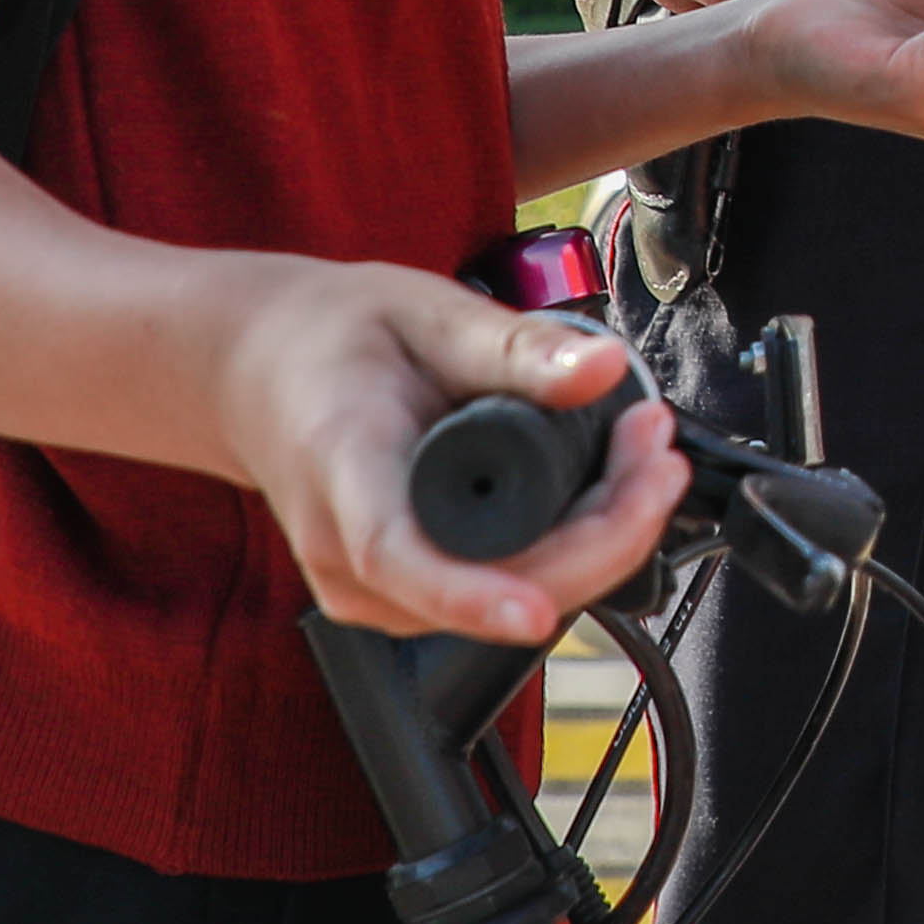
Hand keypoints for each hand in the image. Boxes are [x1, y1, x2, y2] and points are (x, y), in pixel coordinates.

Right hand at [216, 268, 694, 642]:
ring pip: (511, 597)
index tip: (530, 611)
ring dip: (596, 540)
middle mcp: (349, 553)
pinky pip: (505, 590)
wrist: (265, 373)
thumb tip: (603, 370)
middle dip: (601, 532)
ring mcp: (374, 588)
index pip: (398, 555)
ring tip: (643, 448)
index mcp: (342, 469)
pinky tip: (607, 488)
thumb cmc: (335, 342)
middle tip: (657, 448)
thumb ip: (513, 346)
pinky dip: (569, 549)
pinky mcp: (407, 597)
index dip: (468, 594)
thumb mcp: (426, 312)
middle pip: (491, 586)